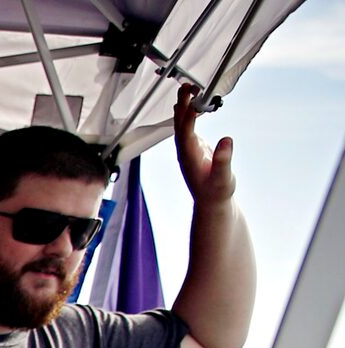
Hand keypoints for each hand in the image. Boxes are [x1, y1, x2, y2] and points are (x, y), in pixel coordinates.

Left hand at [175, 82, 235, 209]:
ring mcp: (188, 150)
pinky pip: (188, 128)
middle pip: (180, 124)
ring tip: (187, 89)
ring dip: (184, 107)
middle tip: (186, 85)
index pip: (185, 131)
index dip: (187, 114)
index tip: (191, 98)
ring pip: (182, 125)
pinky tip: (194, 106)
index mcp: (189, 157)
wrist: (212, 202)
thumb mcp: (224, 178)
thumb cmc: (217, 192)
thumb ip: (223, 160)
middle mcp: (185, 152)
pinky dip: (190, 115)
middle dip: (182, 105)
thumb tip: (226, 140)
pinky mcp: (194, 149)